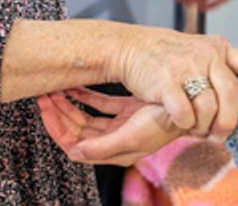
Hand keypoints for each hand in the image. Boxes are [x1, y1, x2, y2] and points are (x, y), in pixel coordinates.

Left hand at [37, 88, 182, 164]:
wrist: (192, 104)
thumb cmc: (164, 124)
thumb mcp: (132, 137)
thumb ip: (103, 147)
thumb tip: (74, 152)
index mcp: (114, 150)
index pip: (74, 144)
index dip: (57, 127)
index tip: (45, 107)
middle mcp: (115, 139)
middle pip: (77, 129)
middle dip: (59, 113)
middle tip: (44, 94)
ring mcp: (122, 124)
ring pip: (86, 117)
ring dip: (69, 104)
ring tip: (55, 89)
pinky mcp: (129, 110)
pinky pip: (101, 104)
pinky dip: (86, 96)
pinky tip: (76, 86)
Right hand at [108, 24, 237, 139]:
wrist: (130, 48)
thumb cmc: (166, 58)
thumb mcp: (197, 54)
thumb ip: (217, 71)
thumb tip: (237, 106)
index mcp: (217, 48)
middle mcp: (206, 55)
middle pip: (231, 93)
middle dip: (228, 120)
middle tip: (221, 134)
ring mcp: (187, 66)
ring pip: (209, 108)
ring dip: (202, 125)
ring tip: (193, 126)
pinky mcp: (168, 81)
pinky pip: (185, 114)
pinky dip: (185, 124)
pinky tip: (179, 121)